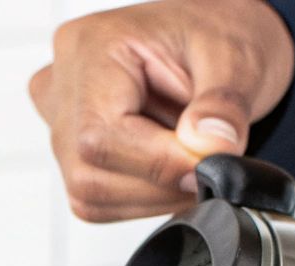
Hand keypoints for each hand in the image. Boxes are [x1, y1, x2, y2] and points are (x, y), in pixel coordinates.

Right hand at [30, 0, 294, 221]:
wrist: (210, 40)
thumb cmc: (214, 34)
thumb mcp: (235, 57)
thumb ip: (223, 106)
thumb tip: (207, 150)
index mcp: (92, 48)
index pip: (99, 136)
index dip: (157, 165)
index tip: (205, 169)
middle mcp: (64, 84)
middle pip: (89, 174)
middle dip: (161, 185)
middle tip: (209, 163)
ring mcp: (60, 120)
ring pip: (90, 196)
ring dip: (154, 194)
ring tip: (189, 153)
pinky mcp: (69, 151)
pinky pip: (96, 200)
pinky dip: (144, 196)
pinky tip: (169, 163)